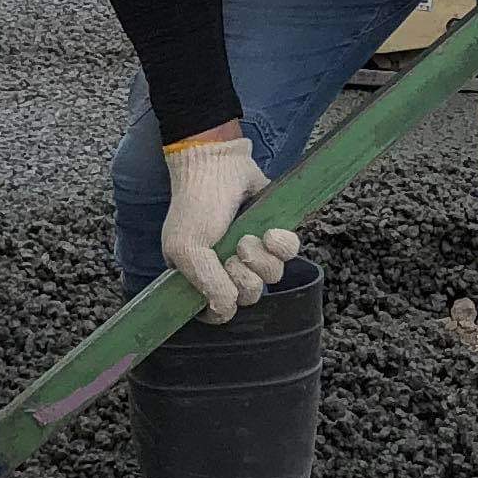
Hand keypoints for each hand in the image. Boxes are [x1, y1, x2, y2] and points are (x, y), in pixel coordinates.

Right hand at [158, 131, 297, 322]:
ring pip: (272, 277)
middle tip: (234, 253)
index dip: (225, 307)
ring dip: (261, 257)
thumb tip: (226, 309)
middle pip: (250, 296)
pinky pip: (290, 254)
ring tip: (248, 236)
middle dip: (245, 276)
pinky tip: (270, 231)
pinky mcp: (274, 234)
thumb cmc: (196, 205)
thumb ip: (206, 283)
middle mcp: (227, 268)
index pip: (218, 313)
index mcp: (200, 276)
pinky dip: (282, 243)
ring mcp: (253, 252)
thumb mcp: (187, 248)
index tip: (224, 288)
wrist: (218, 164)